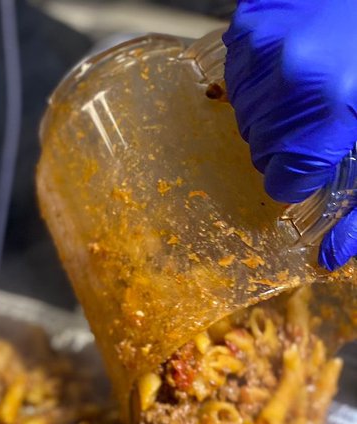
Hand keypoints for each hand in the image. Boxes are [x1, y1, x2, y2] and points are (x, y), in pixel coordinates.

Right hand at [223, 0, 356, 270]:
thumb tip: (329, 258)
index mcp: (328, 109)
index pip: (282, 181)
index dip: (303, 175)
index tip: (321, 156)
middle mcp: (291, 75)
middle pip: (259, 149)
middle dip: (287, 143)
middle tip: (320, 119)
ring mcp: (266, 43)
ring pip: (243, 114)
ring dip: (270, 111)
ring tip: (306, 89)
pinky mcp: (251, 19)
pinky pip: (235, 72)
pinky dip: (257, 75)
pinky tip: (289, 63)